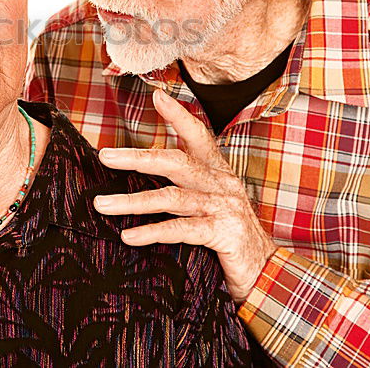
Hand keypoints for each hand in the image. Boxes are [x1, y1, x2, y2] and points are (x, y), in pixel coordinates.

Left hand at [92, 90, 276, 302]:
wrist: (266, 274)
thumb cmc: (229, 238)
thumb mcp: (210, 206)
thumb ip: (185, 189)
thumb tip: (145, 178)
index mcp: (217, 173)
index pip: (198, 135)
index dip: (178, 115)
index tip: (157, 96)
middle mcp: (222, 184)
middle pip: (175, 162)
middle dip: (137, 158)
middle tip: (105, 156)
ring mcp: (224, 208)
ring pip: (171, 198)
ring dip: (132, 201)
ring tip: (102, 204)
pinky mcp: (224, 234)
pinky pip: (181, 229)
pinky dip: (152, 232)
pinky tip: (129, 236)